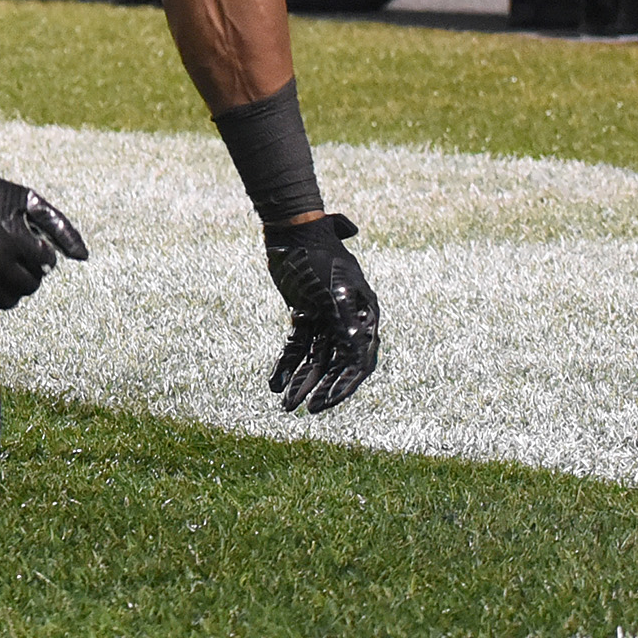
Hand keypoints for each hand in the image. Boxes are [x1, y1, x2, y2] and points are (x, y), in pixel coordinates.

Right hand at [0, 157, 87, 318]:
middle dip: (25, 273)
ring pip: (6, 302)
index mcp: (14, 239)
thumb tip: (84, 257)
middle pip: (28, 287)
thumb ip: (58, 226)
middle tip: (11, 257)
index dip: (38, 253)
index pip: (46, 265)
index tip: (26, 244)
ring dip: (6, 288)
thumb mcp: (25, 199)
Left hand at [265, 214, 378, 413]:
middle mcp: (347, 319)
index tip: (326, 402)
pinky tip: (274, 383)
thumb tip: (359, 359)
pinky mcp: (304, 314)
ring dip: (301, 381)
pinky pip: (297, 346)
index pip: (359, 360)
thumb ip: (347, 321)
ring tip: (285, 404)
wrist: (292, 229)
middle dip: (321, 387)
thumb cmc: (319, 255)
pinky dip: (286, 364)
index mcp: (363, 314)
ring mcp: (325, 317)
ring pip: (315, 358)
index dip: (344, 385)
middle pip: (336, 364)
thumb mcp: (334, 291)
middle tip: (306, 409)